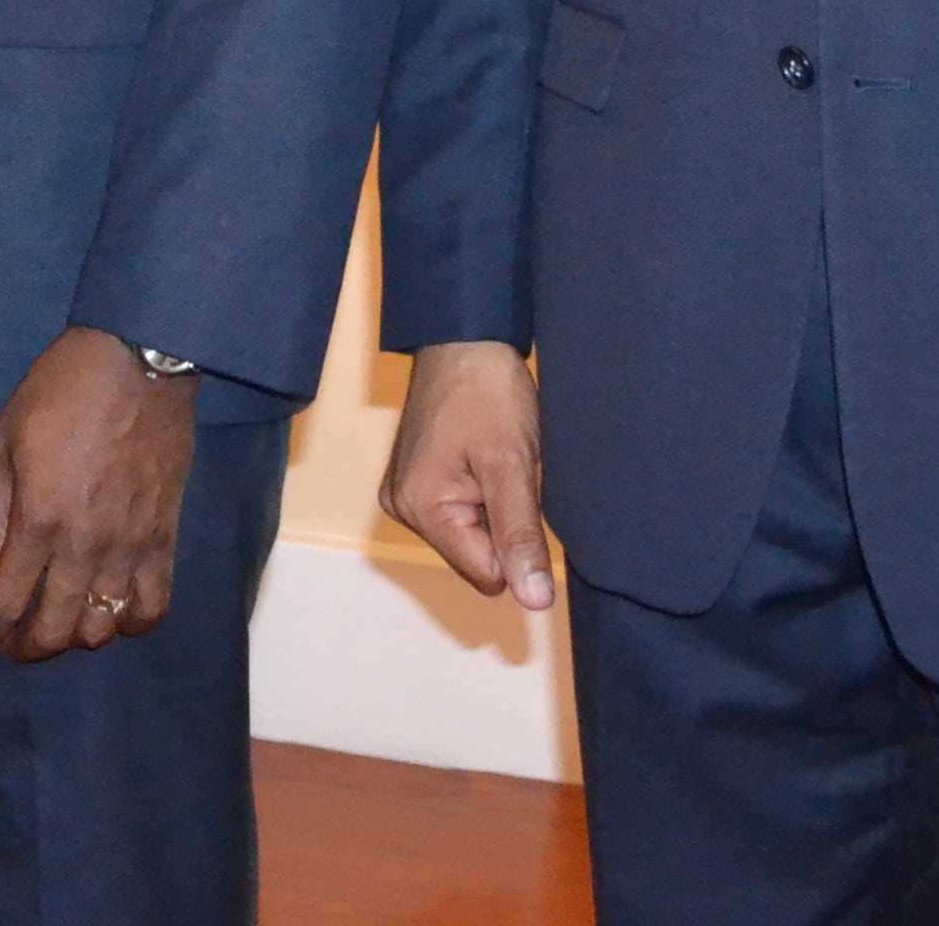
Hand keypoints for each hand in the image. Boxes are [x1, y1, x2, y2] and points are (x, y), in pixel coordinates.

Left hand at [0, 326, 198, 663]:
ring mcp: (131, 546)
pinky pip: (154, 606)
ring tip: (61, 624)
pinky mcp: (166, 539)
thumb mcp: (5, 443)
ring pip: (104, 628)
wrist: (139, 363)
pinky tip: (114, 615)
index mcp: (39, 521)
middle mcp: (86, 546)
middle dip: (28, 649)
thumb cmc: (60, 393)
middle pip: (56, 630)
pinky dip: (132, 624)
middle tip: (15, 645)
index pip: (7, 603)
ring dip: (76, 637)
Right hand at [381, 340, 554, 611]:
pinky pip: (460, 512)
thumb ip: (520, 536)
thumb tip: (534, 602)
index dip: (517, 547)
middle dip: (502, 525)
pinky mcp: (416, 478)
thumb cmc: (487, 392)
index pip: (486, 574)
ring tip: (498, 462)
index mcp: (420, 509)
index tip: (524, 499)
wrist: (465, 336)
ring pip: (471, 535)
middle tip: (509, 474)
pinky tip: (486, 460)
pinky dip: (482, 495)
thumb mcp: (512, 465)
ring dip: (494, 508)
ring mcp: (406, 492)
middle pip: (476, 557)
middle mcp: (404, 508)